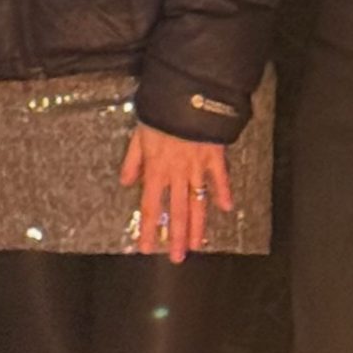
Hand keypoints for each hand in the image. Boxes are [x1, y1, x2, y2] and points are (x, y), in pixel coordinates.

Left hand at [119, 123, 231, 263]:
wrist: (187, 94)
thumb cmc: (160, 110)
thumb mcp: (139, 133)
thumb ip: (133, 159)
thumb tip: (126, 182)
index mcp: (156, 168)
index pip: (151, 206)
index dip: (149, 229)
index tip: (147, 248)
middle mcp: (178, 172)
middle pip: (177, 211)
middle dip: (177, 236)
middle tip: (177, 258)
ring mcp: (198, 166)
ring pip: (198, 202)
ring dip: (198, 225)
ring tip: (197, 245)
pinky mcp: (214, 156)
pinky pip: (220, 178)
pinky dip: (224, 192)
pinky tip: (226, 208)